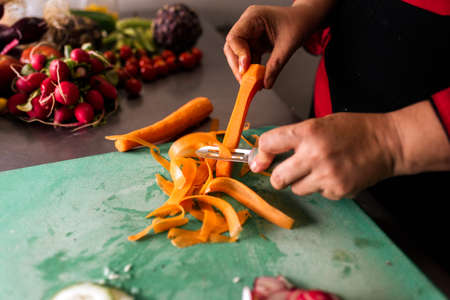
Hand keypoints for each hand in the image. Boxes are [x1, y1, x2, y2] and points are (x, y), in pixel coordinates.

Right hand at [224, 5, 306, 88]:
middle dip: (238, 66)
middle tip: (245, 82)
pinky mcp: (254, 44)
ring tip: (252, 84)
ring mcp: (250, 35)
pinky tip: (258, 79)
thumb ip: (275, 65)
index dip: (238, 55)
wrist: (305, 20)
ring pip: (238, 56)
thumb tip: (266, 84)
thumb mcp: (288, 45)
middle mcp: (248, 25)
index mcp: (253, 18)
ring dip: (244, 71)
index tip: (245, 69)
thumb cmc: (298, 23)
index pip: (235, 37)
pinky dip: (252, 70)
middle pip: (232, 48)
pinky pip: (248, 59)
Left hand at [250, 113, 400, 199]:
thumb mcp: (322, 123)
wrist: (389, 143)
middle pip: (277, 178)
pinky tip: (336, 174)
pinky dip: (322, 187)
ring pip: (296, 189)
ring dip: (302, 182)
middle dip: (279, 176)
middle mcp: (314, 155)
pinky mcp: (338, 190)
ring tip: (320, 169)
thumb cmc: (355, 130)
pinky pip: (318, 194)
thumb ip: (295, 137)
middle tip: (287, 171)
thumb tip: (267, 153)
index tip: (260, 161)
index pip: (269, 144)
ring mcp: (327, 175)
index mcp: (309, 132)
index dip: (261, 153)